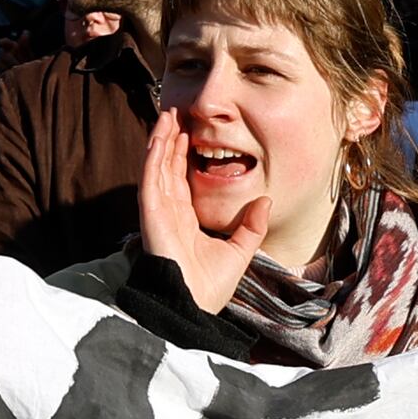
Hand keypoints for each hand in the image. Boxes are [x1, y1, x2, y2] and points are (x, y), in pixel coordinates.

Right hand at [136, 106, 264, 313]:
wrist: (192, 307)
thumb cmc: (209, 288)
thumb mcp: (238, 251)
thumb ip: (251, 227)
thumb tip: (266, 202)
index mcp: (184, 219)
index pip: (181, 177)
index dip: (183, 153)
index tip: (189, 130)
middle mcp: (168, 211)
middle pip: (167, 166)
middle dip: (171, 138)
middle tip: (176, 111)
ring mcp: (158, 211)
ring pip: (157, 166)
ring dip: (161, 139)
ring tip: (167, 113)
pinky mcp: (151, 213)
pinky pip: (151, 178)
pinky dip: (154, 155)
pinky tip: (160, 136)